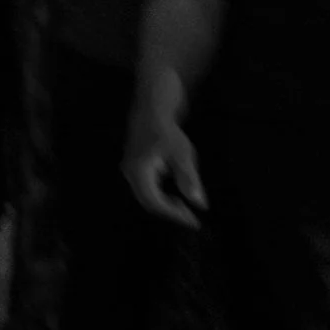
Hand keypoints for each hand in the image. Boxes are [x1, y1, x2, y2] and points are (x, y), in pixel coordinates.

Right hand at [123, 100, 204, 227]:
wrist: (151, 109)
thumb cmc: (166, 130)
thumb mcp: (183, 155)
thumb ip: (189, 180)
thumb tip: (199, 204)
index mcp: (138, 172)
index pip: (155, 203)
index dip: (174, 215)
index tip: (193, 221)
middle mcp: (130, 173)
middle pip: (148, 202)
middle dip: (170, 211)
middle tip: (190, 216)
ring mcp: (130, 170)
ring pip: (147, 195)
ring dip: (166, 202)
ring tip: (185, 205)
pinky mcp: (135, 166)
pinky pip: (147, 187)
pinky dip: (162, 193)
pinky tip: (176, 190)